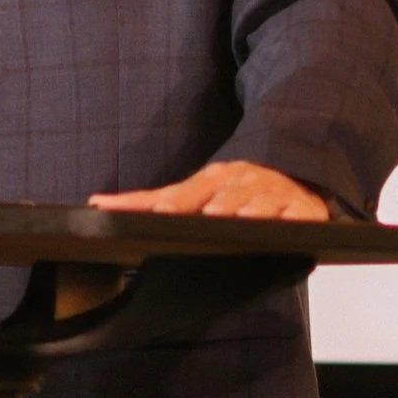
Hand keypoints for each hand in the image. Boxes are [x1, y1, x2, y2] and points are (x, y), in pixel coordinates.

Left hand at [90, 161, 328, 220]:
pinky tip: (284, 221)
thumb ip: (148, 201)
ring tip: (237, 216)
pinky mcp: (300, 209)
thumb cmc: (233, 189)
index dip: (174, 204)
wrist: (293, 176)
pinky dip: (291, 216)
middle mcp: (240, 183)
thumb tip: (97, 204)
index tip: (158, 213)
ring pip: (259, 201)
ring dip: (249, 208)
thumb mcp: (194, 191)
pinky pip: (297, 212)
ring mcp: (270, 194)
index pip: (187, 193)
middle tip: (203, 215)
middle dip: (212, 205)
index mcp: (213, 180)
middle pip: (224, 195)